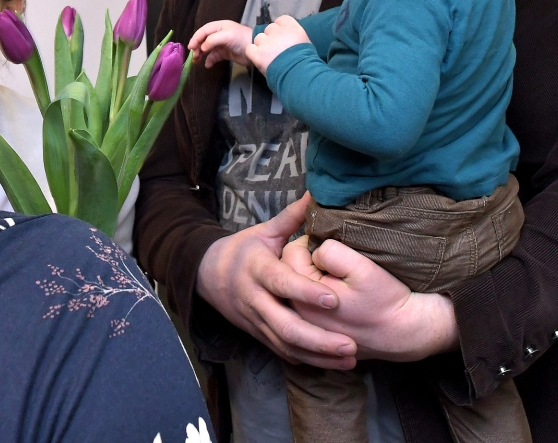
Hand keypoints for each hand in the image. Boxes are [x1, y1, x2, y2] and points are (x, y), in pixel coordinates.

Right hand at [189, 20, 253, 68]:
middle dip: (197, 47)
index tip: (190, 48)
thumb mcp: (225, 36)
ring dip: (201, 55)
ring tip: (196, 61)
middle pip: (203, 40)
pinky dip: (209, 60)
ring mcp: (222, 44)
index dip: (195, 38)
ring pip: (207, 49)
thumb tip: (202, 48)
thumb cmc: (240, 39)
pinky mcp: (225, 53)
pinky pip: (214, 56)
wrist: (254, 49)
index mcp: (218, 27)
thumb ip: (211, 40)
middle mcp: (218, 34)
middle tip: (193, 56)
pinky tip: (208, 65)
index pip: (203, 31)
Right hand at [196, 195, 356, 368]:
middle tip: (351, 345)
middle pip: (286, 326)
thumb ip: (292, 217)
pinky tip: (331, 364)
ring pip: (286, 345)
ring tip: (349, 360)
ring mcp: (256, 321)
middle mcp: (256, 299)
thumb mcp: (264, 231)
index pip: (282, 283)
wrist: (206, 275)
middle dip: (319, 340)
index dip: (306, 292)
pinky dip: (306, 360)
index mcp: (258, 269)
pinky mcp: (258, 334)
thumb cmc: (242, 250)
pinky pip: (283, 352)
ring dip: (318, 356)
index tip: (334, 300)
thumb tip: (315, 192)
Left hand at [247, 15, 310, 73]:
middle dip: (271, 38)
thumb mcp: (305, 43)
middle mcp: (277, 31)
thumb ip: (295, 37)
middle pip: (269, 29)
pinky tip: (259, 60)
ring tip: (268, 57)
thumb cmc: (307, 61)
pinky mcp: (257, 53)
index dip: (280, 29)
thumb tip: (290, 39)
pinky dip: (253, 54)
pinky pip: (250, 49)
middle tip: (275, 50)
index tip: (282, 37)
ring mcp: (266, 41)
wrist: (299, 73)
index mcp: (291, 26)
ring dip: (262, 46)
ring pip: (258, 38)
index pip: (281, 20)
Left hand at [283, 237, 458, 361]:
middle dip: (307, 259)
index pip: (291, 253)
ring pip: (297, 288)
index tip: (332, 244)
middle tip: (334, 260)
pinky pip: (307, 305)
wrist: (406, 334)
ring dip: (310, 277)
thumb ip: (331, 253)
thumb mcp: (362, 267)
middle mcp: (299, 316)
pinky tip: (335, 295)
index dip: (310, 241)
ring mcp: (307, 328)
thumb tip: (315, 250)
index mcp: (304, 298)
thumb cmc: (386, 299)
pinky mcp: (318, 334)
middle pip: (290, 272)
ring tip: (336, 277)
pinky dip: (315, 295)